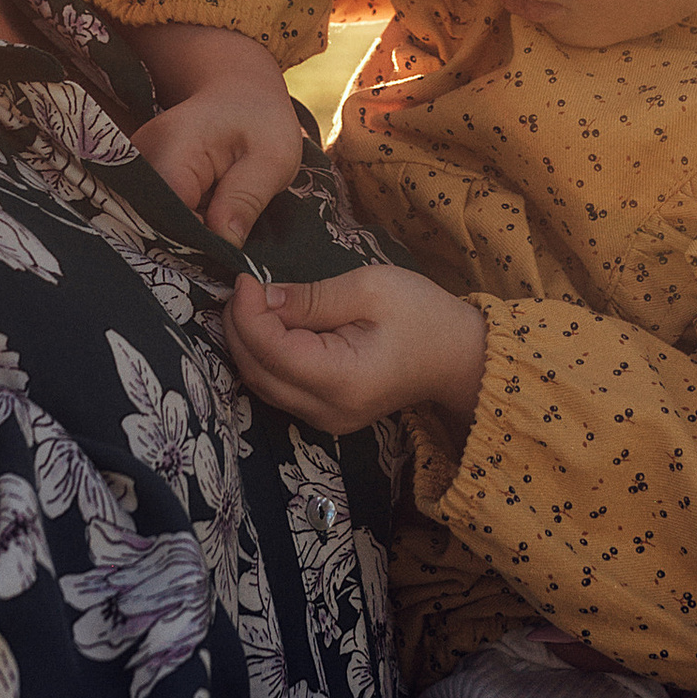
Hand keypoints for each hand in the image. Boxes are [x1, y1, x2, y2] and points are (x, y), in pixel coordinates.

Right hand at [129, 25, 304, 245]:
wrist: (238, 94)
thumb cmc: (260, 121)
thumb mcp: (272, 157)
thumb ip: (246, 198)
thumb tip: (224, 242)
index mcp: (174, 147)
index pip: (170, 214)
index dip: (196, 245)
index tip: (227, 262)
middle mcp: (140, 157)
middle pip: (152, 222)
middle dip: (186, 249)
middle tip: (225, 268)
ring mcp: (135, 169)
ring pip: (150, 224)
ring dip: (181, 242)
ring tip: (216, 252)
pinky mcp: (139, 181)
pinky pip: (152, 217)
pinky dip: (177, 231)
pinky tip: (201, 239)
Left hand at [222, 265, 486, 433]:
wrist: (458, 357)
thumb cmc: (423, 316)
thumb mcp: (371, 289)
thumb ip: (312, 297)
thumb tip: (263, 298)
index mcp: (341, 379)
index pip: (271, 351)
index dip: (248, 313)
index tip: (244, 277)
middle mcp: (326, 410)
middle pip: (257, 372)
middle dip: (238, 328)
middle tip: (242, 287)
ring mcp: (325, 419)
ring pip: (261, 385)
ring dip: (247, 343)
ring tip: (250, 303)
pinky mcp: (325, 415)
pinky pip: (277, 388)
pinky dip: (263, 357)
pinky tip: (267, 327)